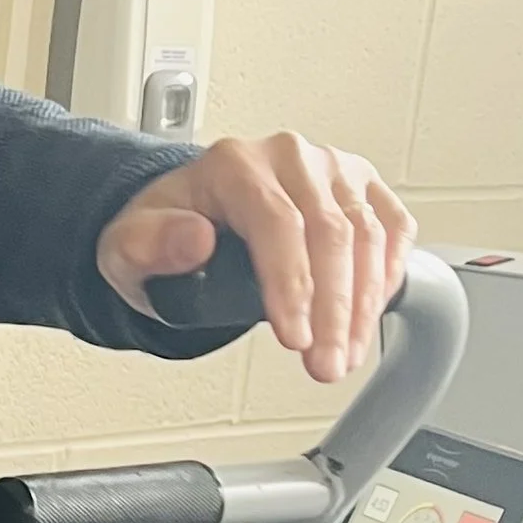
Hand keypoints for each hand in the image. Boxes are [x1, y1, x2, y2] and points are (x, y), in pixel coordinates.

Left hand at [97, 133, 414, 387]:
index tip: (294, 338)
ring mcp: (331, 169)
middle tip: (324, 364)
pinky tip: (371, 319)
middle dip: (333, 309)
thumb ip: (150, 244)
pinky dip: (388, 276)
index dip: (292, 284)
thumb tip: (194, 240)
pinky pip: (392, 228)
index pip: (277, 222)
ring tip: (343, 357)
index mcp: (236, 165)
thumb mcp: (129, 246)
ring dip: (363, 305)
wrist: (188, 217)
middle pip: (330, 232)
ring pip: (368, 234)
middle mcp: (290, 158)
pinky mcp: (360, 186)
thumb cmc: (163, 232)